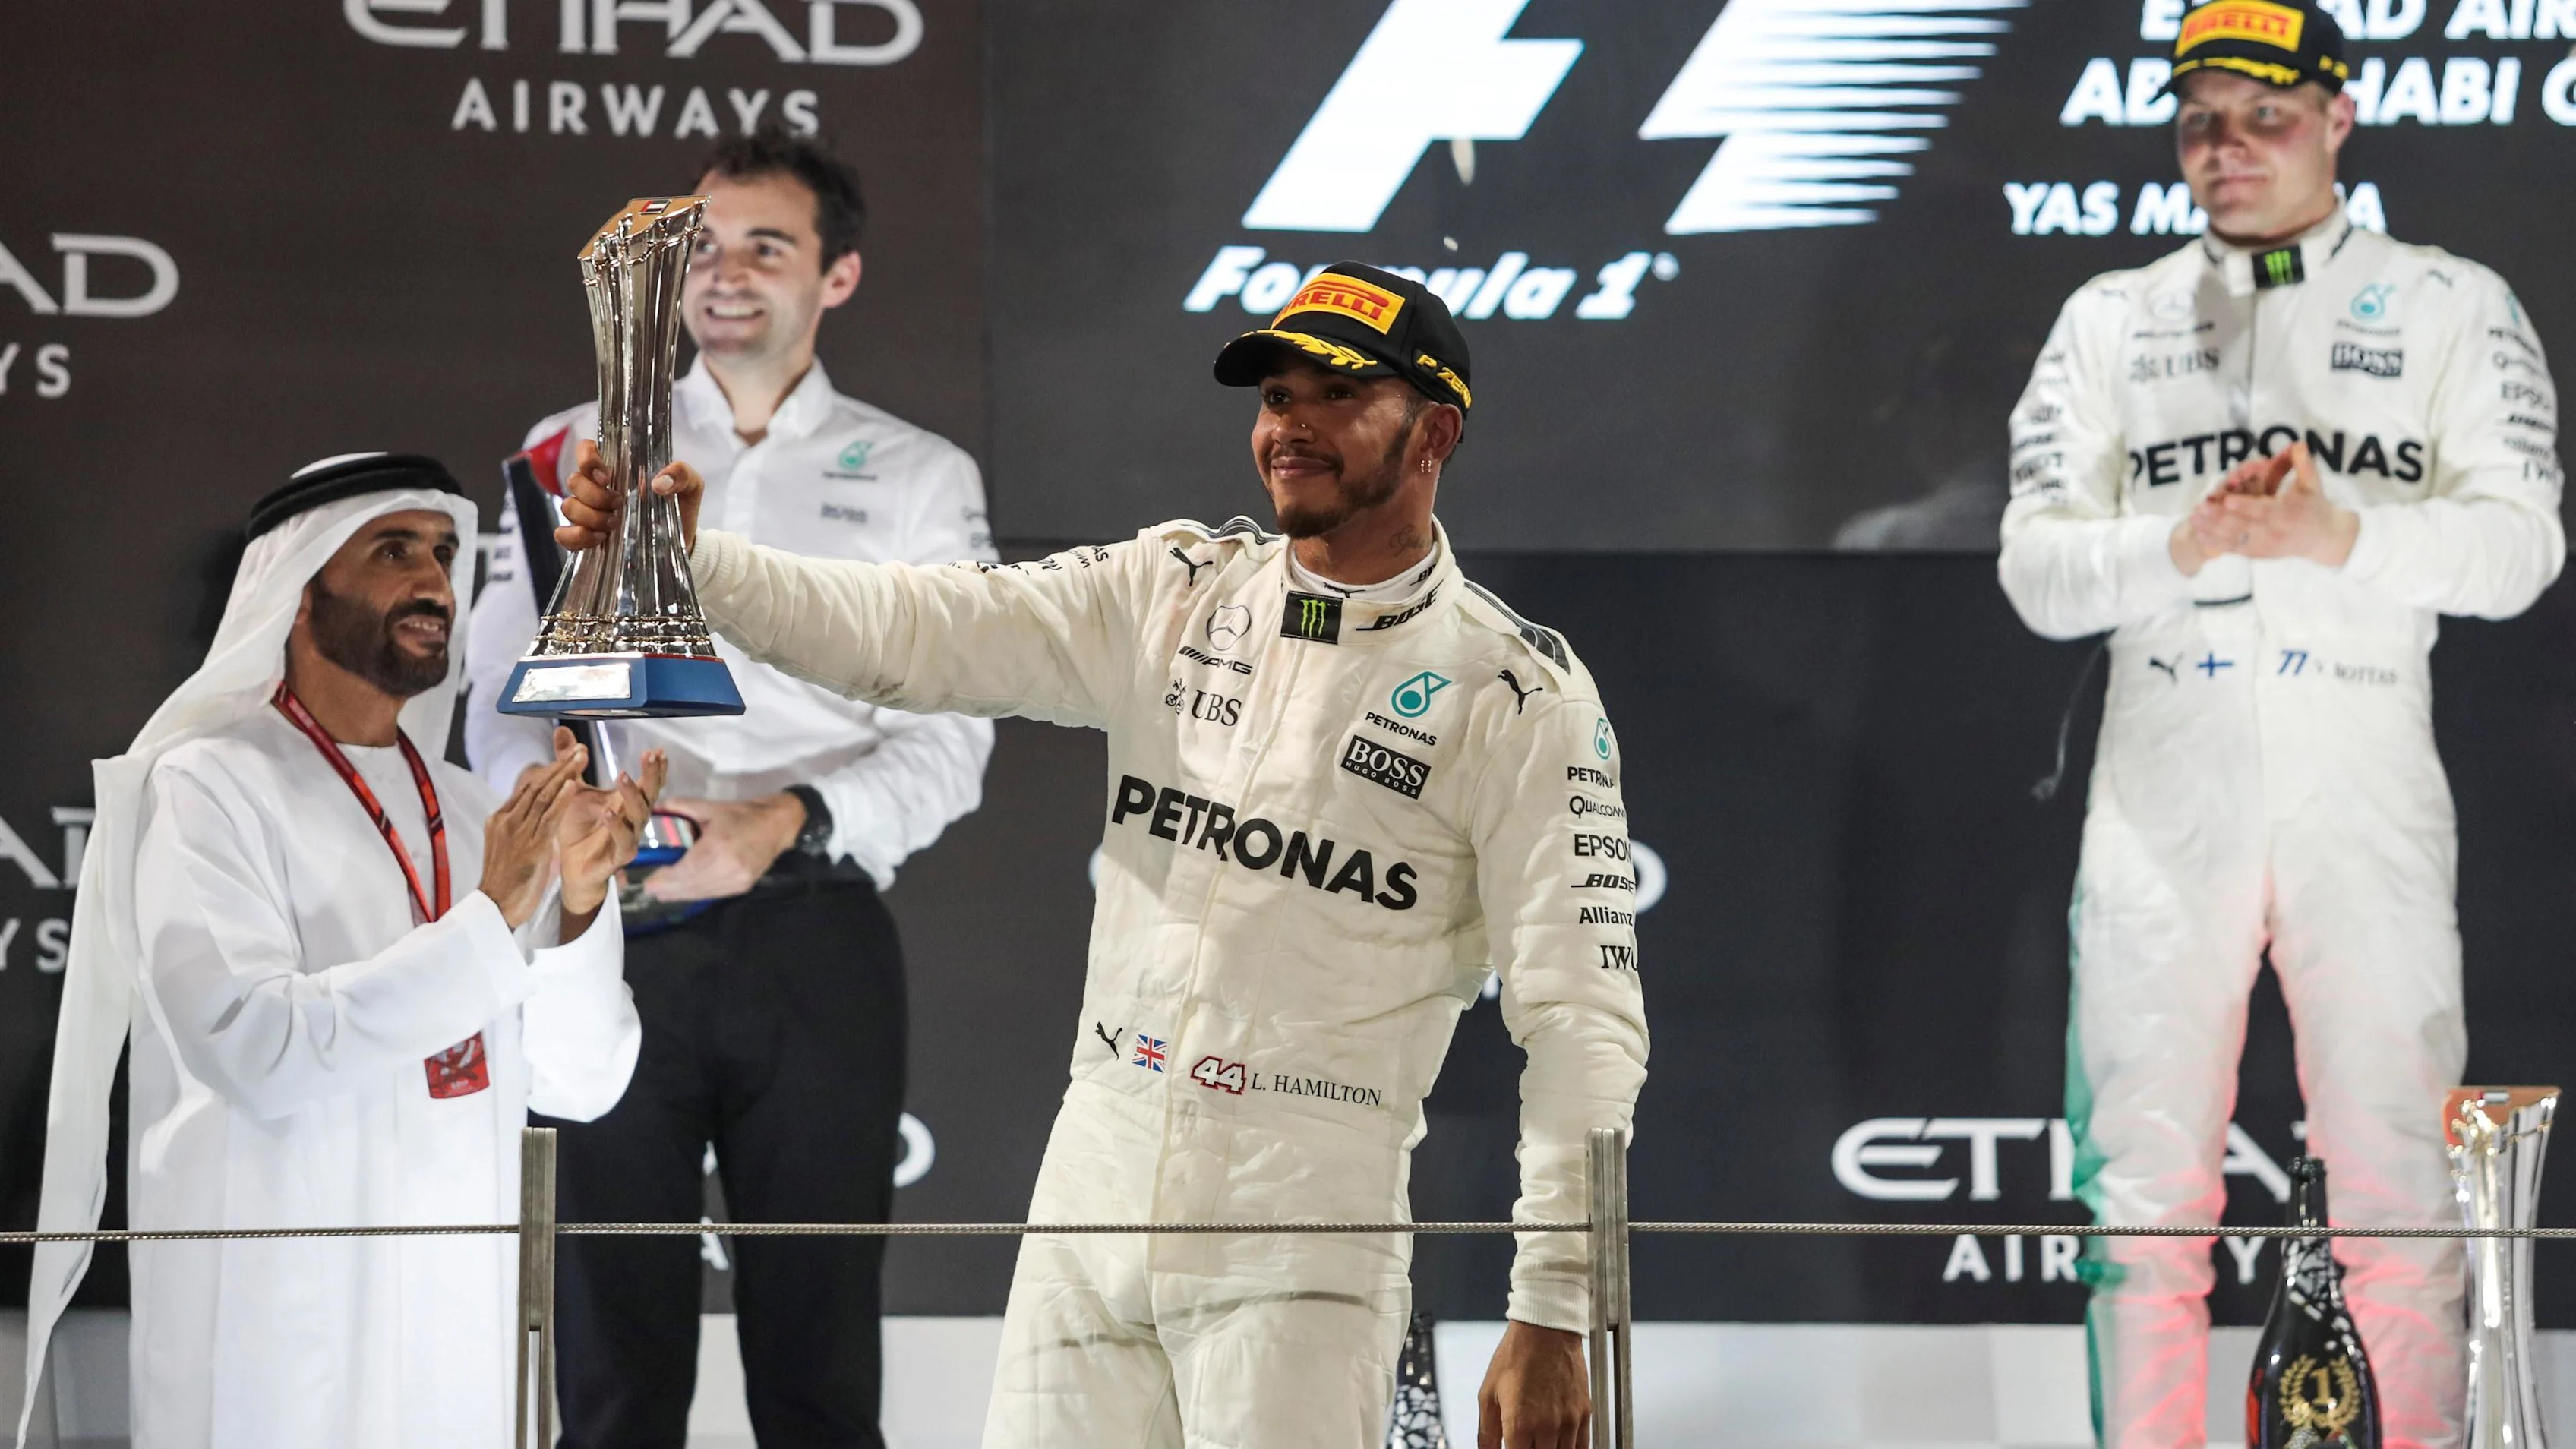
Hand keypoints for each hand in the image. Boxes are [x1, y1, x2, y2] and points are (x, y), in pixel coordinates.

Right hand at [478, 732, 587, 929]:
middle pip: (536, 785)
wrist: (495, 907)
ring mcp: (518, 832)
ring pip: (543, 796)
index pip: (527, 787)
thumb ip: (521, 827)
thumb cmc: (506, 880)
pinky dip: (561, 799)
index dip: (549, 770)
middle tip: (579, 749)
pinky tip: (574, 785)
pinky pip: (548, 818)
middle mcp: (507, 820)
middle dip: (559, 765)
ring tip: (581, 757)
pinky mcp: (531, 846)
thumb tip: (537, 813)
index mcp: (500, 819)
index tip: (567, 757)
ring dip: (564, 774)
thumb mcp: (510, 847)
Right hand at [553, 438, 705, 553]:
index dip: (588, 459)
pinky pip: (563, 534)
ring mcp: (588, 512)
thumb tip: (659, 482)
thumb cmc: (680, 506)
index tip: (607, 477)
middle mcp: (597, 488)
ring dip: (590, 516)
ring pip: (568, 506)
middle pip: (574, 481)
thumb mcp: (690, 485)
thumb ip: (682, 473)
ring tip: (615, 524)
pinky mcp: (586, 537)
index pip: (586, 450)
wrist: (683, 541)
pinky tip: (599, 539)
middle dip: (596, 495)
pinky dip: (576, 537)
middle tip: (620, 504)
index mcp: (616, 469)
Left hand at [555, 745, 668, 935]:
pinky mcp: (618, 856)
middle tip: (649, 755)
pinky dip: (616, 826)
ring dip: (633, 795)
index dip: (655, 767)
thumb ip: (569, 761)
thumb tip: (562, 729)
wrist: (570, 867)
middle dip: (653, 775)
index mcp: (626, 802)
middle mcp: (632, 819)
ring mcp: (629, 837)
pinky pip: (623, 840)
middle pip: (650, 794)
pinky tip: (607, 812)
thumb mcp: (571, 789)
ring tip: (623, 776)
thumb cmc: (576, 828)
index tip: (657, 749)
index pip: (648, 782)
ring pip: (639, 815)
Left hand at [641, 792, 809, 902]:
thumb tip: (656, 810)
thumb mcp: (711, 807)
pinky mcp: (742, 887)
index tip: (649, 882)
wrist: (777, 825)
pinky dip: (696, 894)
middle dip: (668, 889)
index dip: (666, 879)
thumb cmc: (742, 814)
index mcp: (719, 845)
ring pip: (701, 893)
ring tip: (662, 893)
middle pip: (691, 885)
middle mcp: (729, 867)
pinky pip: (713, 894)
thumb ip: (681, 808)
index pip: (687, 870)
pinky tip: (683, 891)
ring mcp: (737, 880)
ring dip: (679, 895)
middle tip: (650, 889)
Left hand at [1478, 1321, 1590, 1448]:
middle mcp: (1547, 1427)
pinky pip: (1582, 1447)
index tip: (1511, 1448)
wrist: (1546, 1330)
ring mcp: (1569, 1422)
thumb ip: (1486, 1432)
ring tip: (1540, 1442)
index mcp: (1519, 1424)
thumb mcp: (1488, 1394)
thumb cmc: (1516, 1355)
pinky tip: (1559, 1444)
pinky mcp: (1584, 1413)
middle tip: (1525, 1442)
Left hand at [2188, 442, 2358, 566]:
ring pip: (2235, 539)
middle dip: (2219, 518)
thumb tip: (2298, 443)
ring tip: (2193, 519)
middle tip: (2198, 508)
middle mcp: (2275, 533)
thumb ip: (2304, 464)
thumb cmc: (2315, 506)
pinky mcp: (2259, 554)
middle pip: (2243, 526)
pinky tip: (2200, 535)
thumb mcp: (2312, 485)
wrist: (2322, 538)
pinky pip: (2235, 550)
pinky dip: (2217, 543)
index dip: (2244, 506)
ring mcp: (2265, 546)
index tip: (2226, 500)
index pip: (2263, 510)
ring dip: (2212, 530)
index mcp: (2288, 514)